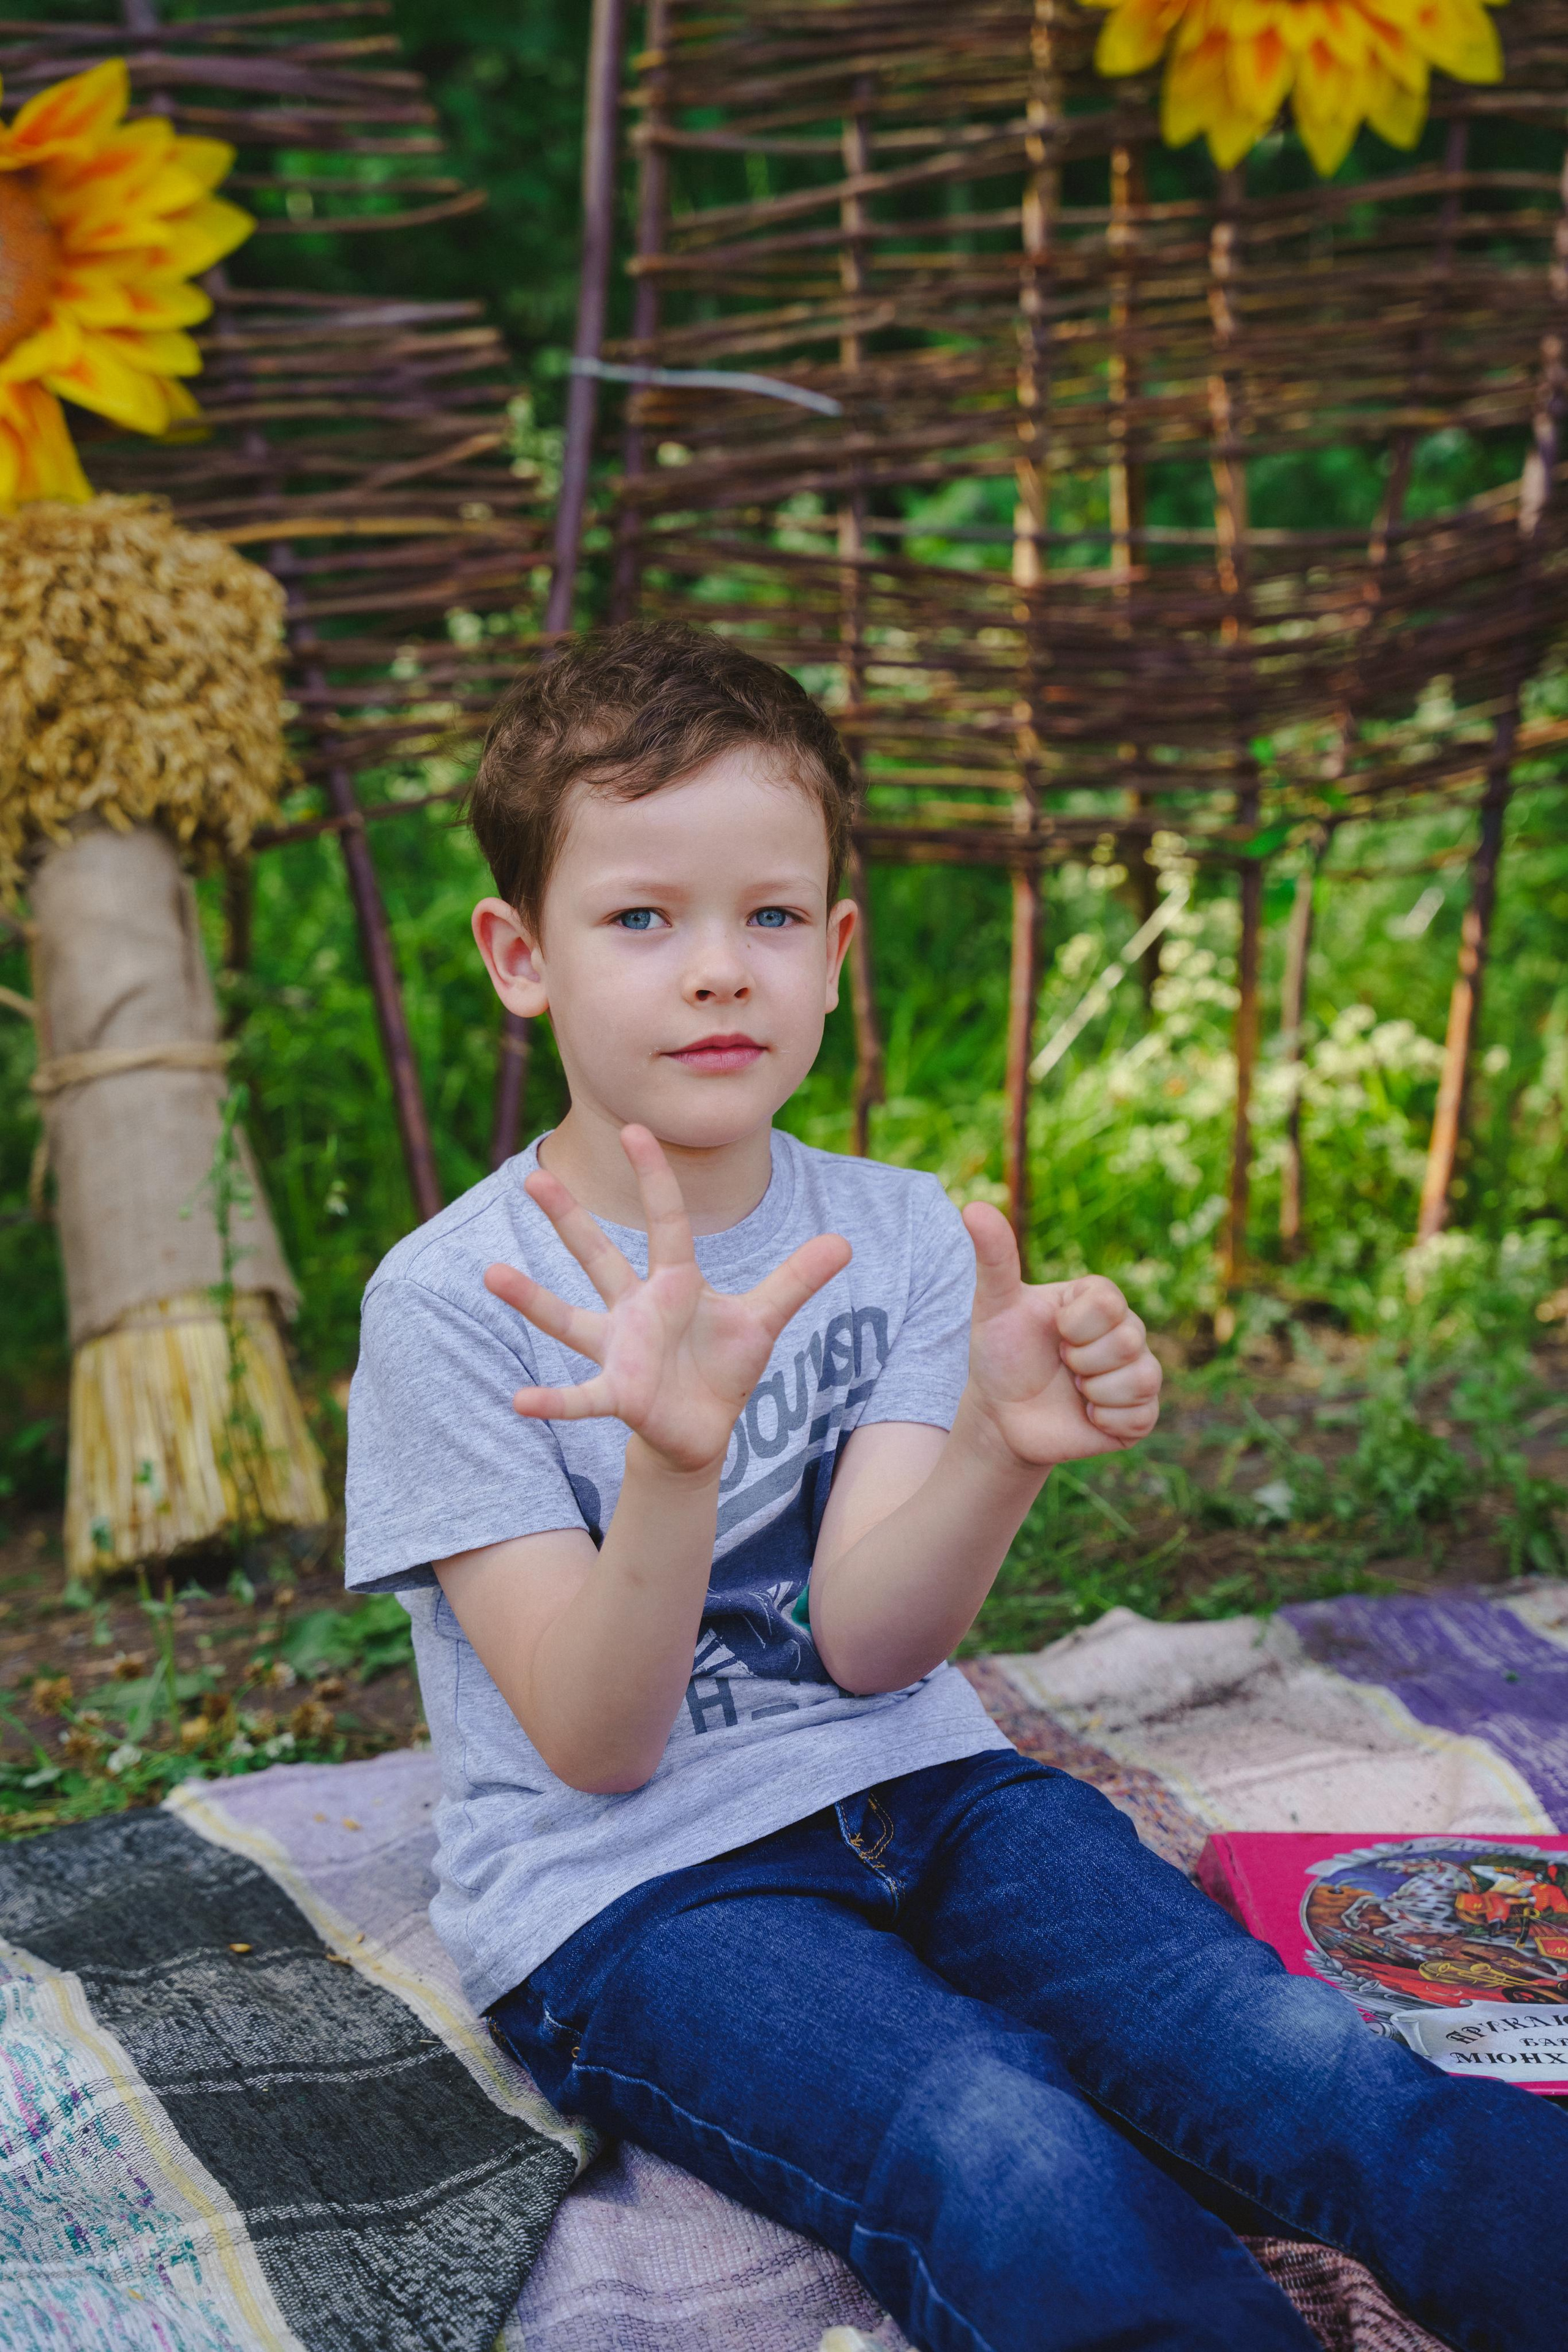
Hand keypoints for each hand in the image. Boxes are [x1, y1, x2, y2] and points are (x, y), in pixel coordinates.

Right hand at [484, 1126, 850, 1476]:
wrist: (703, 1427)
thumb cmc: (724, 1365)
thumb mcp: (764, 1319)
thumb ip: (796, 1280)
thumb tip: (845, 1241)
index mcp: (675, 1283)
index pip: (666, 1220)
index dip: (654, 1177)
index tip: (634, 1129)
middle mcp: (636, 1309)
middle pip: (598, 1256)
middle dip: (568, 1219)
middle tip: (534, 1174)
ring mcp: (620, 1350)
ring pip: (569, 1319)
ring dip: (532, 1299)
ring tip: (492, 1273)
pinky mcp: (618, 1394)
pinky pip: (579, 1396)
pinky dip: (551, 1400)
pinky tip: (519, 1401)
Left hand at [959, 1203, 1160, 1467]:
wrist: (1002, 1414)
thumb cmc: (1002, 1354)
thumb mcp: (993, 1305)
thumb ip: (994, 1257)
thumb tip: (974, 1206)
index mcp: (1098, 1299)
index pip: (1108, 1302)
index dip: (1074, 1325)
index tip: (1053, 1333)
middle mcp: (1126, 1330)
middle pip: (1128, 1339)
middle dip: (1080, 1360)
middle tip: (1061, 1364)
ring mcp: (1137, 1371)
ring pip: (1141, 1378)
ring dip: (1093, 1391)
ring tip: (1073, 1390)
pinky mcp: (1141, 1414)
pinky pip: (1141, 1416)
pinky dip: (1104, 1420)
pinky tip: (1086, 1415)